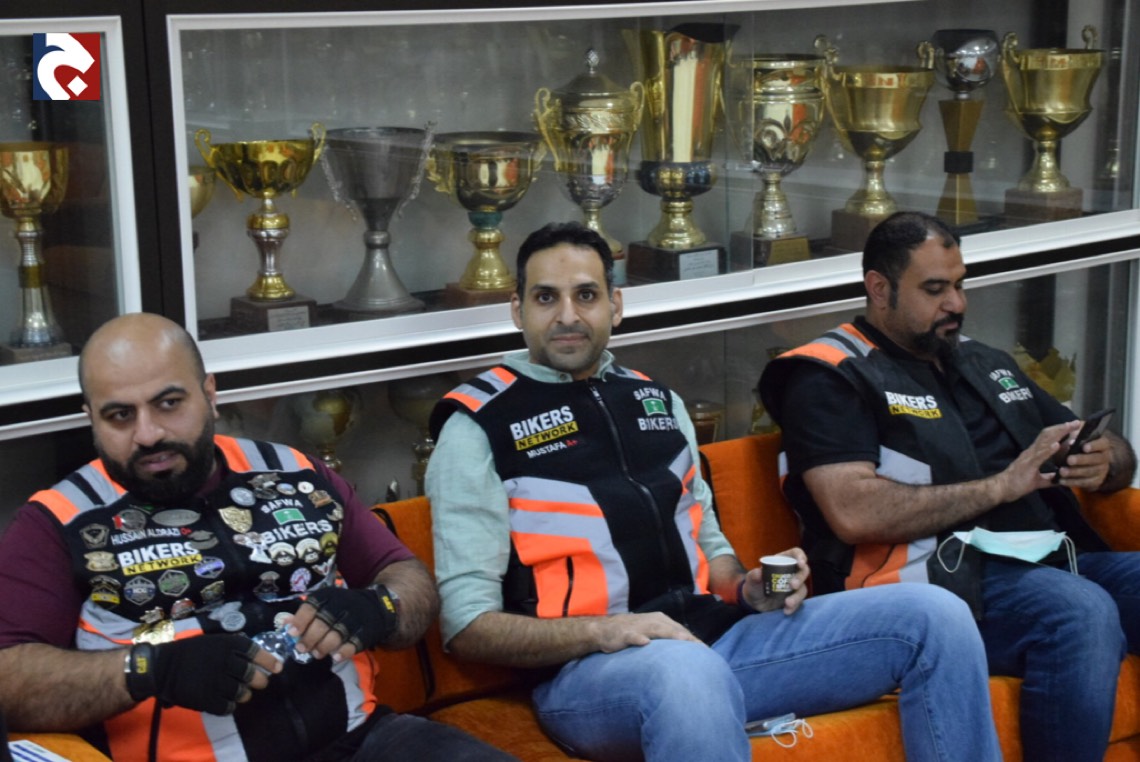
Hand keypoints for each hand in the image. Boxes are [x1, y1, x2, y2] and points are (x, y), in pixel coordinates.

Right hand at [125, 634, 277, 714]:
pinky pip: (228, 707)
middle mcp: (226, 663)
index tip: (277, 667)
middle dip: (260, 681)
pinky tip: (226, 701)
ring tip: (241, 693)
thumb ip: (235, 647)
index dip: (269, 661)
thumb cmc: (190, 652)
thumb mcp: (214, 641)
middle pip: (253, 675)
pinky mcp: (207, 700)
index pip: (257, 652)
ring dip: (245, 694)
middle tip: (260, 682)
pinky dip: (230, 705)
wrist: (162, 668)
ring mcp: (217, 682)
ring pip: (243, 693)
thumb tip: (258, 654)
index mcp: (229, 645)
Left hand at [287, 585, 399, 662]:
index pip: (311, 607)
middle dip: (309, 639)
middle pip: (322, 624)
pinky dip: (342, 652)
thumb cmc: (343, 607)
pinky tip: (335, 657)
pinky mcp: (366, 631)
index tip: (291, 633)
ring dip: (323, 647)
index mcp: (328, 596)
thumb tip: (284, 624)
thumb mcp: (325, 603)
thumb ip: (306, 614)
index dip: (300, 621)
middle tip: (302, 649)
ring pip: (335, 635)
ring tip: (317, 654)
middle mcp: (341, 605)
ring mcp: (355, 618)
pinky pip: (352, 644)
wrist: (377, 606)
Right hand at [589, 612, 702, 652]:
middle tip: (701, 650)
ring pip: (656, 630)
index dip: (693, 641)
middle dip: (687, 638)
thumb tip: (687, 651)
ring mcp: (637, 626)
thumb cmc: (631, 632)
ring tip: (683, 642)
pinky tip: (645, 643)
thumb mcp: (651, 632)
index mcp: (660, 620)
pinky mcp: (623, 633)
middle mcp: (651, 620)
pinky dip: (639, 638)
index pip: (680, 630)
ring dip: (669, 635)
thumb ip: (667, 639)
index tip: (707, 653)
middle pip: (672, 629)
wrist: (603, 630)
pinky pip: (632, 635)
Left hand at [740, 547, 809, 614]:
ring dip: (797, 596)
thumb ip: (753, 576)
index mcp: (782, 561)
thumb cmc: (753, 585)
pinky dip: (794, 607)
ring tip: (788, 603)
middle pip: (803, 571)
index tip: (800, 563)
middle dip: (800, 578)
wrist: (753, 602)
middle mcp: (791, 572)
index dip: (800, 556)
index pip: (795, 553)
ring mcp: (794, 586)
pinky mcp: (794, 598)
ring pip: (803, 588)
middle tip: (793, 586)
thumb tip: (758, 572)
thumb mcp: (751, 580)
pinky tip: (787, 611)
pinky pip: (799, 602)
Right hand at [995, 420, 1081, 500]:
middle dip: (1062, 428)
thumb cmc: (1017, 484)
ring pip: (1045, 441)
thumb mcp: (1038, 481)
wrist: (1002, 489)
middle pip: (1048, 435)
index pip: (1048, 438)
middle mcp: (1031, 451)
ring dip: (1058, 434)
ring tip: (1070, 428)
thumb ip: (1049, 479)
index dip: (1060, 431)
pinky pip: (1040, 456)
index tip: (1072, 426)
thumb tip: (1060, 479)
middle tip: (1076, 422)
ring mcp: (1029, 457)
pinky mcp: (1028, 465)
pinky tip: (1057, 445)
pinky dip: (1049, 449)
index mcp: (1034, 454)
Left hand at [1056, 431, 1112, 489]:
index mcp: (1102, 445)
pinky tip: (1061, 480)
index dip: (1094, 445)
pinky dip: (1072, 482)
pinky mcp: (1095, 482)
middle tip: (1069, 459)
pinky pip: (1084, 483)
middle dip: (1081, 460)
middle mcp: (1104, 458)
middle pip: (1096, 459)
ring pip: (1089, 472)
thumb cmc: (1075, 446)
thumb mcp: (1075, 436)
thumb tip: (1074, 425)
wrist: (1078, 463)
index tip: (1083, 446)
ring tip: (1061, 471)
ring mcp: (1101, 471)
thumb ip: (1075, 431)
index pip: (1102, 444)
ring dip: (1075, 472)